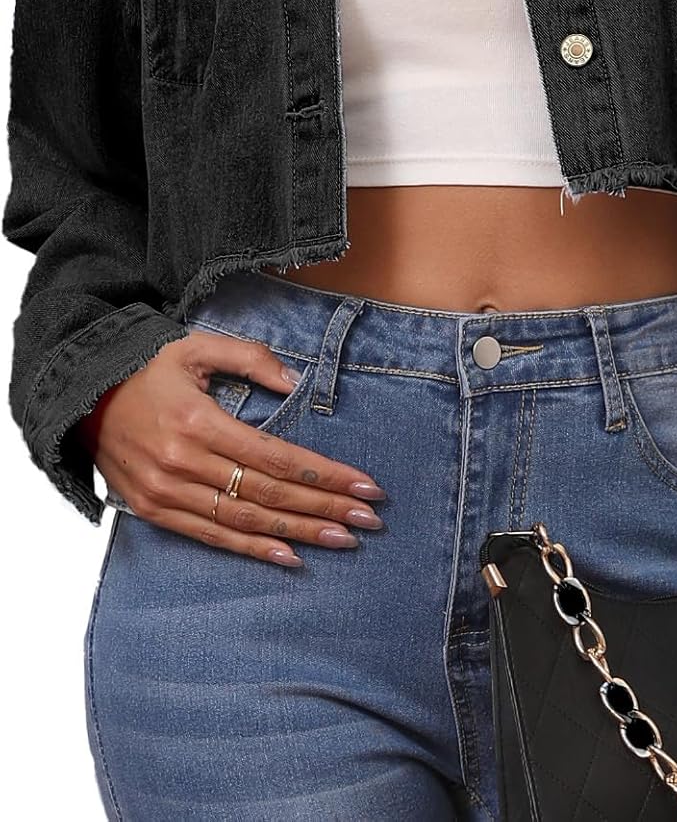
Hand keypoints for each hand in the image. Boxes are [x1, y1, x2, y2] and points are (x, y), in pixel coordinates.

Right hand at [74, 331, 386, 565]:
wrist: (81, 396)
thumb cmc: (147, 369)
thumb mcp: (196, 347)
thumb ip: (249, 358)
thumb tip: (296, 382)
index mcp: (198, 421)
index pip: (276, 457)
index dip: (325, 474)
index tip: (365, 484)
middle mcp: (183, 462)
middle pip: (268, 493)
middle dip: (324, 508)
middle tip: (368, 519)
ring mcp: (166, 492)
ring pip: (244, 521)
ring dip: (298, 533)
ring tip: (343, 540)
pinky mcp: (153, 510)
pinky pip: (210, 536)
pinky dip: (251, 550)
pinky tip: (289, 556)